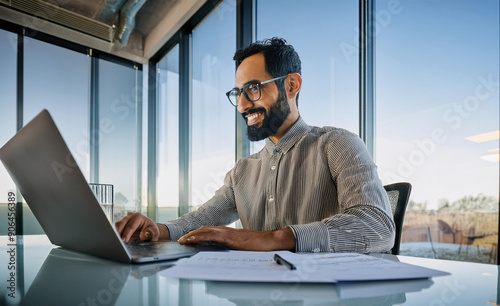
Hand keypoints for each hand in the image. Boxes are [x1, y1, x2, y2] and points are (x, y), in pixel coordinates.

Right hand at [115, 212, 169, 242]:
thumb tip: (145, 233)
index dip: (127, 233)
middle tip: (117, 241)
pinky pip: (115, 230)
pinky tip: (115, 241)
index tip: (124, 240)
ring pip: (116, 226)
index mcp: (138, 217)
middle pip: (120, 224)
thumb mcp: (155, 232)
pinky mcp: (120, 226)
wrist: (148, 231)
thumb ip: (152, 232)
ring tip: (115, 242)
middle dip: (117, 233)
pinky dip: (115, 235)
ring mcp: (124, 221)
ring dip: (115, 234)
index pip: (131, 226)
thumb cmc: (151, 231)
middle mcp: (129, 217)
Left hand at [177, 226, 294, 250]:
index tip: (188, 238)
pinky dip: (200, 236)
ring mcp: (228, 233)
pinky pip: (211, 236)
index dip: (198, 233)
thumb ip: (233, 246)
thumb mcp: (242, 246)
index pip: (210, 231)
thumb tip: (224, 252)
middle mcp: (226, 230)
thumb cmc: (259, 245)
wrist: (270, 242)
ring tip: (183, 240)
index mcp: (229, 233)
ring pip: (205, 231)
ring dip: (192, 235)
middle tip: (181, 239)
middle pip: (205, 229)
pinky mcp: (230, 238)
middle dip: (192, 233)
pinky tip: (193, 240)